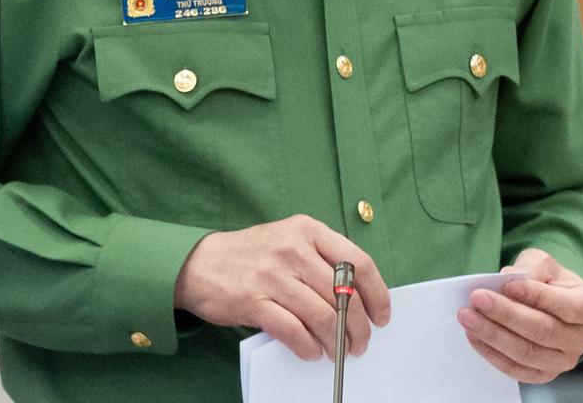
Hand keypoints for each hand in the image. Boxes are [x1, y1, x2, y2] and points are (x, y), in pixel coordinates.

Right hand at [174, 214, 390, 360]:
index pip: (358, 261)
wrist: (199, 263)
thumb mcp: (289, 239)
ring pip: (321, 315)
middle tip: (361, 342)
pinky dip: (308, 347)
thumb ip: (321, 259)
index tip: (382, 315)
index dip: (377, 293)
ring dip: (335, 341)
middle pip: (343, 294)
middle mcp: (293, 249)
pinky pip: (293, 330)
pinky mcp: (254, 301)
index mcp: (308, 230)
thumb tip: (356, 297)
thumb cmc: (252, 254)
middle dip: (358, 326)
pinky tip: (312, 352)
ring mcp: (273, 274)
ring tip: (338, 352)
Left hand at [457, 247, 582, 382]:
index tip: (506, 285)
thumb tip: (506, 280)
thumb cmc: (550, 280)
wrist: (552, 303)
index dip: (537, 296)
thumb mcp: (545, 263)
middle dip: (506, 314)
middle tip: (477, 299)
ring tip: (468, 317)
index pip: (566, 305)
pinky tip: (474, 335)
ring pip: (527, 352)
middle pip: (543, 331)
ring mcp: (564, 360)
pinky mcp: (544, 374)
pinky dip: (492, 353)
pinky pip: (516, 369)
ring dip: (493, 335)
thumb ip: (530, 268)